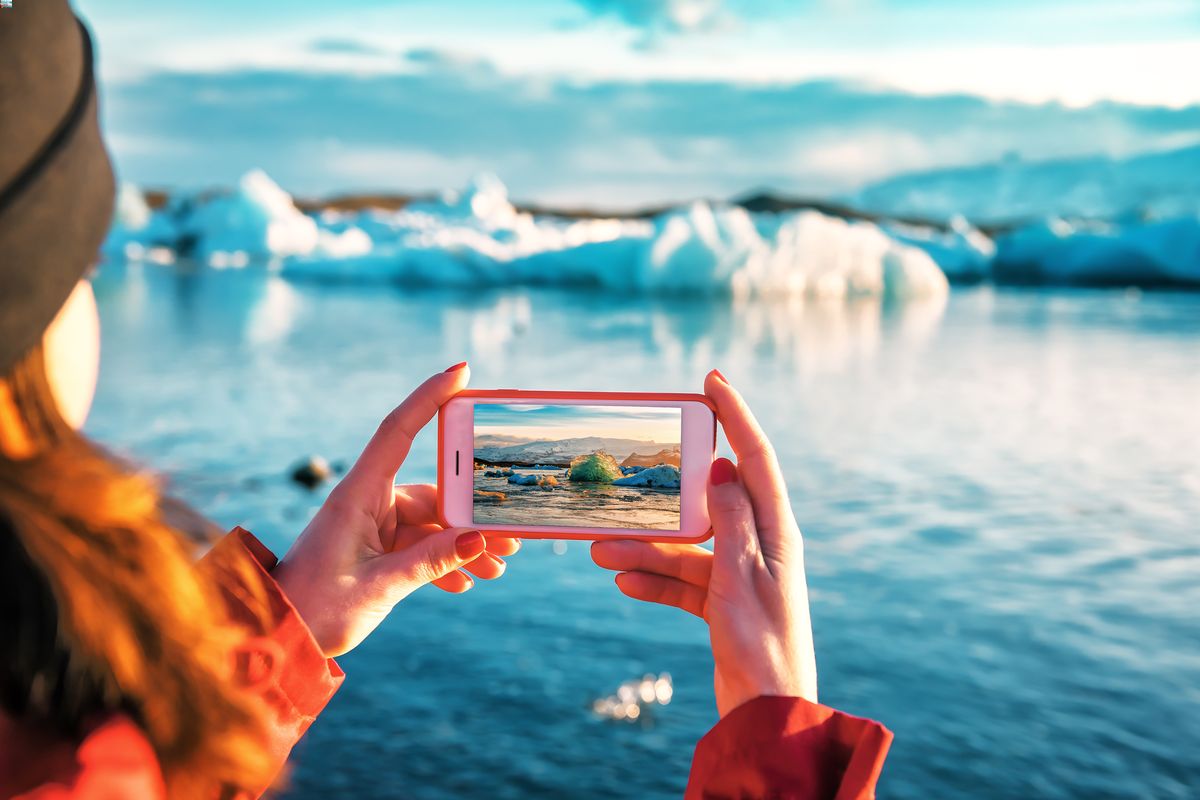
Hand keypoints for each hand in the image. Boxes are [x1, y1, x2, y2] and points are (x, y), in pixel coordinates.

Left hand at [273, 364, 519, 656]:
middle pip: (433, 491)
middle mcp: (367, 502)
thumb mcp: (381, 585)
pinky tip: (464, 584)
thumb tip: (481, 540)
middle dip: (474, 513)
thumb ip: (432, 561)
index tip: (462, 371)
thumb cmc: (316, 607)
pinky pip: (417, 546)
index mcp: (358, 495)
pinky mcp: (374, 550)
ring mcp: (371, 526)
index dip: (429, 396)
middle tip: (511, 536)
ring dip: (463, 545)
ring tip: (497, 569)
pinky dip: (442, 562)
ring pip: (431, 523)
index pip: (399, 430)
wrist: (279, 637)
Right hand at [591, 370, 815, 715]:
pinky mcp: (722, 603)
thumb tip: (721, 468)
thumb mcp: (742, 578)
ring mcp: (740, 575)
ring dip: (644, 551)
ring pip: (685, 548)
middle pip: (706, 505)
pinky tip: (623, 584)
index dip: (735, 415)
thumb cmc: (763, 647)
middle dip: (660, 501)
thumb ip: (732, 520)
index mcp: (777, 532)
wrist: (767, 714)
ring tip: (600, 554)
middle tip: (624, 485)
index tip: (711, 380)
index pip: (755, 458)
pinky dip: (654, 582)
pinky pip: (682, 581)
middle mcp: (760, 546)